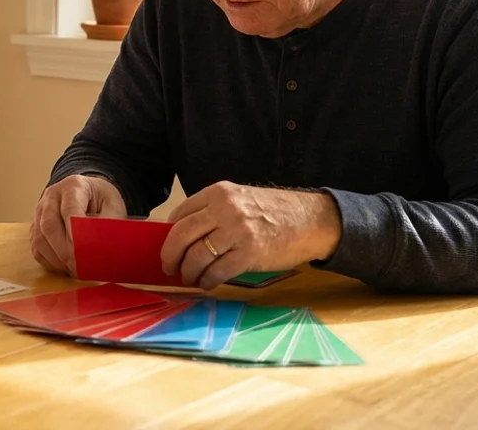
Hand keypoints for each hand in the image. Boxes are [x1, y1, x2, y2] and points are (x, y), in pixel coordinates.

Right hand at [30, 174, 126, 275]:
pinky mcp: (35, 226)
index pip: (69, 210)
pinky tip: (65, 267)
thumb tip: (98, 249)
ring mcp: (40, 210)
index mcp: (74, 186)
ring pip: (39, 238)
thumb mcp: (113, 207)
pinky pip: (36, 247)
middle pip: (48, 225)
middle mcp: (52, 196)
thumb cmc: (102, 201)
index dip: (75, 234)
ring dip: (56, 259)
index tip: (85, 252)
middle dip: (64, 250)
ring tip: (74, 270)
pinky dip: (49, 261)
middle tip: (79, 268)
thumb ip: (107, 226)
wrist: (90, 193)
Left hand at [162, 182, 341, 289]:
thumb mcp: (239, 200)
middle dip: (170, 255)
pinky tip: (207, 283)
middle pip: (181, 235)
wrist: (310, 220)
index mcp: (218, 193)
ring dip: (188, 272)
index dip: (168, 234)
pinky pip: (217, 271)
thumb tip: (183, 235)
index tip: (166, 247)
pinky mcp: (250, 253)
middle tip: (168, 267)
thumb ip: (212, 212)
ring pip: (197, 256)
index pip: (180, 214)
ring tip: (190, 277)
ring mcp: (237, 231)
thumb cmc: (273, 212)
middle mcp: (224, 209)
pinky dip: (207, 281)